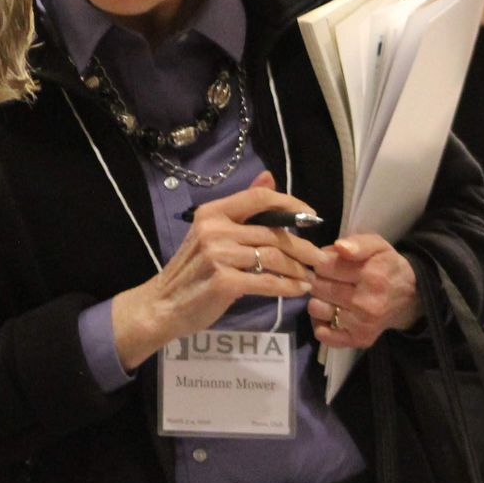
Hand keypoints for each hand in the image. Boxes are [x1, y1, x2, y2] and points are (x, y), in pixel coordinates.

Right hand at [110, 171, 325, 371]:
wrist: (163, 305)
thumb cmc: (192, 270)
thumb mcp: (211, 232)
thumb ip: (242, 209)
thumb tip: (269, 177)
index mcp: (212, 212)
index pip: (259, 198)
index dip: (291, 205)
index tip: (311, 218)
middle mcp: (214, 229)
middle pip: (272, 232)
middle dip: (303, 247)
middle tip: (320, 259)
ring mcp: (218, 255)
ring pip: (274, 257)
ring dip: (298, 269)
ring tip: (309, 278)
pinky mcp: (224, 282)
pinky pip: (267, 281)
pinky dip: (288, 287)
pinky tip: (297, 290)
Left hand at [308, 234, 420, 349]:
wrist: (410, 297)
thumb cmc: (387, 267)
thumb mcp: (378, 246)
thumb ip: (358, 243)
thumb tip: (339, 247)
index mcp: (372, 275)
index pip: (323, 266)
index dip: (323, 262)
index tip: (330, 263)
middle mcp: (367, 303)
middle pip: (317, 287)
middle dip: (319, 280)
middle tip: (331, 279)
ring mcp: (362, 324)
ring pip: (316, 309)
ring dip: (318, 300)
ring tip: (331, 296)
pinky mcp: (358, 340)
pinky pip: (323, 334)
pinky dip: (321, 323)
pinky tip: (331, 313)